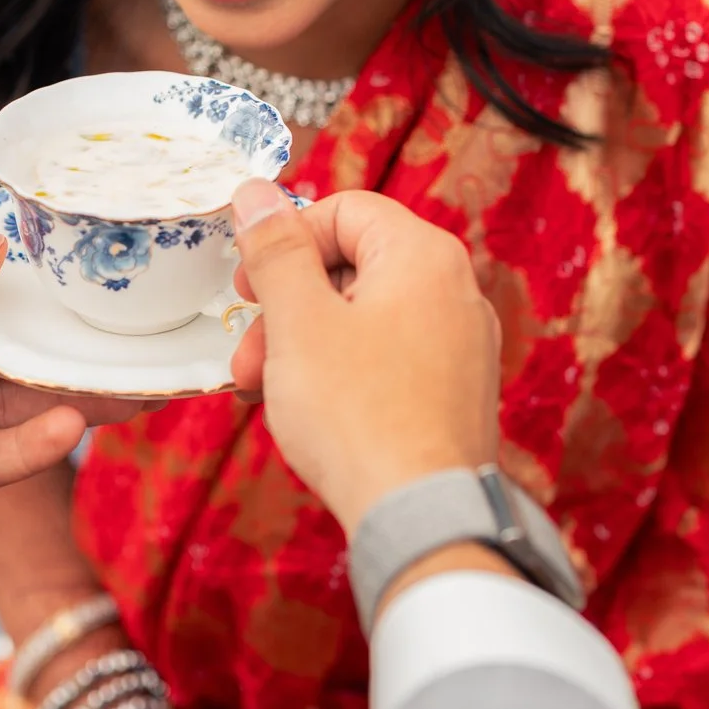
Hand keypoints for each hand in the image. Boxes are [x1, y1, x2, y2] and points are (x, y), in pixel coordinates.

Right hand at [227, 180, 499, 531]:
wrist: (420, 517)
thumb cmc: (358, 416)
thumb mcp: (298, 322)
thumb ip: (276, 250)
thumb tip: (257, 192)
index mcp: (423, 256)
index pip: (343, 210)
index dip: (285, 240)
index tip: (247, 285)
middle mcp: (455, 290)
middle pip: (352, 266)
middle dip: (285, 307)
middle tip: (247, 355)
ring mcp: (461, 344)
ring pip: (364, 317)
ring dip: (303, 345)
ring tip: (262, 393)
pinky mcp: (455, 391)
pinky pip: (388, 358)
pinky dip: (341, 372)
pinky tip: (305, 410)